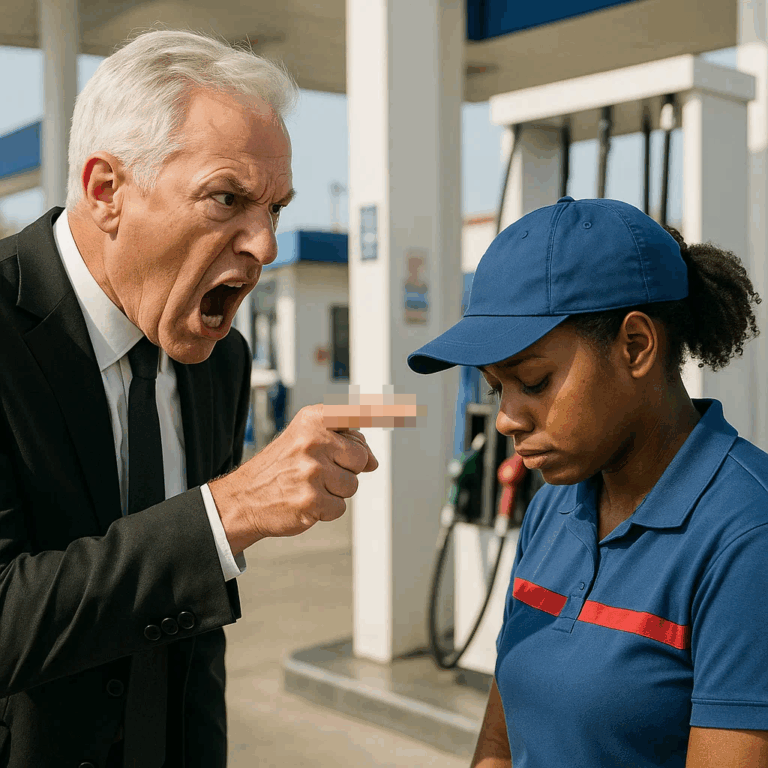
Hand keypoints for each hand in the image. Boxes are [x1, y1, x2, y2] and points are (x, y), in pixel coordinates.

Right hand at [209, 404, 377, 554]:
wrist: (243, 497)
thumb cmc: (281, 466)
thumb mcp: (306, 440)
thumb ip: (343, 442)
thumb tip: (373, 462)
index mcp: (313, 419)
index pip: (356, 413)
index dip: (382, 413)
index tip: (408, 410)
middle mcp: (313, 440)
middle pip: (361, 458)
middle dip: (347, 469)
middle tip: (319, 471)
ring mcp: (312, 470)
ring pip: (352, 485)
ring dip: (336, 491)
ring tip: (309, 486)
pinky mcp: (310, 499)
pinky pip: (340, 508)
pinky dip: (326, 510)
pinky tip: (305, 501)